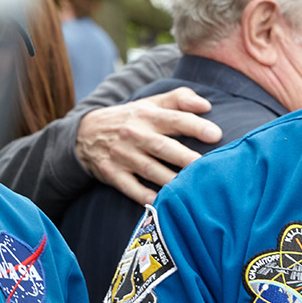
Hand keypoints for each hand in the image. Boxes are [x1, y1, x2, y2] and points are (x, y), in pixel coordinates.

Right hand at [75, 87, 218, 204]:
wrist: (85, 133)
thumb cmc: (131, 119)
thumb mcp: (151, 103)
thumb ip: (179, 99)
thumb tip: (206, 105)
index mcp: (148, 116)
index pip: (174, 119)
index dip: (195, 126)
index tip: (216, 135)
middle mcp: (135, 135)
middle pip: (163, 147)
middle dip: (185, 157)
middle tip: (206, 165)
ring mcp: (123, 155)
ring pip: (150, 169)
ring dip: (170, 180)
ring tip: (191, 189)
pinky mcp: (112, 173)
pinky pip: (130, 187)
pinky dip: (143, 196)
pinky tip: (160, 202)